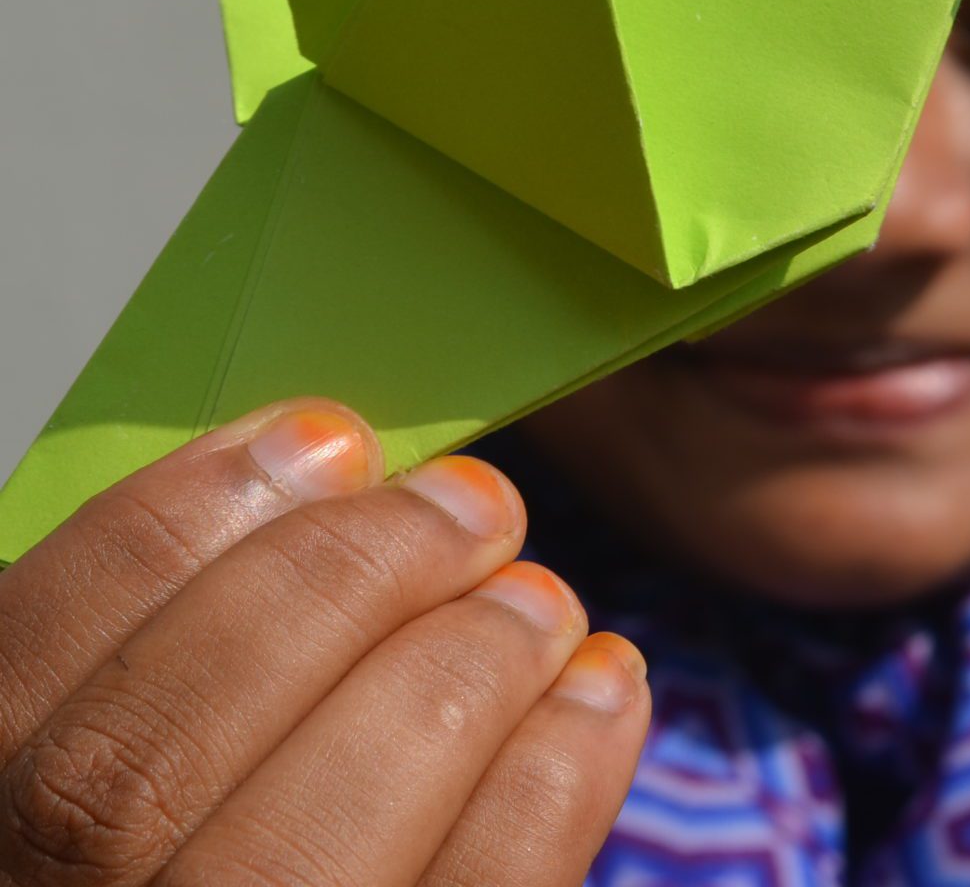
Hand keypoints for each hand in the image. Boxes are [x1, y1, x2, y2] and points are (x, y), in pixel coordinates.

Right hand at [0, 398, 648, 885]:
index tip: (324, 437)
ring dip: (454, 678)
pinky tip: (599, 686)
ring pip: (301, 849)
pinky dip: (553, 777)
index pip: (24, 667)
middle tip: (473, 504)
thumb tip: (325, 472)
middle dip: (337, 590)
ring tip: (539, 598)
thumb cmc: (234, 817)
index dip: (172, 529)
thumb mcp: (149, 712)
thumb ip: (186, 641)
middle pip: (147, 764)